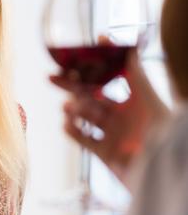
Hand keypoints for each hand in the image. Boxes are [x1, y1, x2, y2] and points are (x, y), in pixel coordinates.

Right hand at [51, 52, 168, 186]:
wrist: (163, 172)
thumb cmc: (163, 132)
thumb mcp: (148, 98)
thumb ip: (133, 72)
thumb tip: (117, 43)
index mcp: (133, 101)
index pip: (106, 80)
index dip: (90, 68)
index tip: (73, 58)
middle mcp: (121, 116)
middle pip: (89, 96)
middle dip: (70, 87)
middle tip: (51, 77)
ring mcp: (111, 134)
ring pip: (83, 117)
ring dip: (72, 109)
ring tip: (67, 108)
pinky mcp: (104, 153)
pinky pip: (82, 139)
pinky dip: (72, 131)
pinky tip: (66, 124)